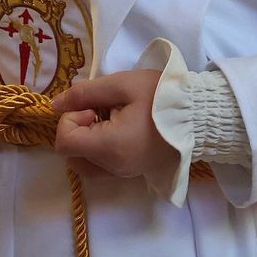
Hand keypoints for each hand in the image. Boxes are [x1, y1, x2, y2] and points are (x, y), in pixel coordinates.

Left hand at [52, 70, 172, 179]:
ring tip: (112, 121)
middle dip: (78, 130)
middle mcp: (113, 167)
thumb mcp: (124, 84)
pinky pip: (102, 166)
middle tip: (102, 112)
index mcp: (110, 147)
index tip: (93, 106)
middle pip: (71, 154)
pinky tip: (120, 131)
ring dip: (88, 141)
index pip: (64, 141)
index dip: (70, 119)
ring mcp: (124, 173)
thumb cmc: (163, 96)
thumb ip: (86, 92)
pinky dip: (101, 150)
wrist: (200, 115)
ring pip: (85, 162)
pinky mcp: (133, 172)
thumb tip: (56, 105)